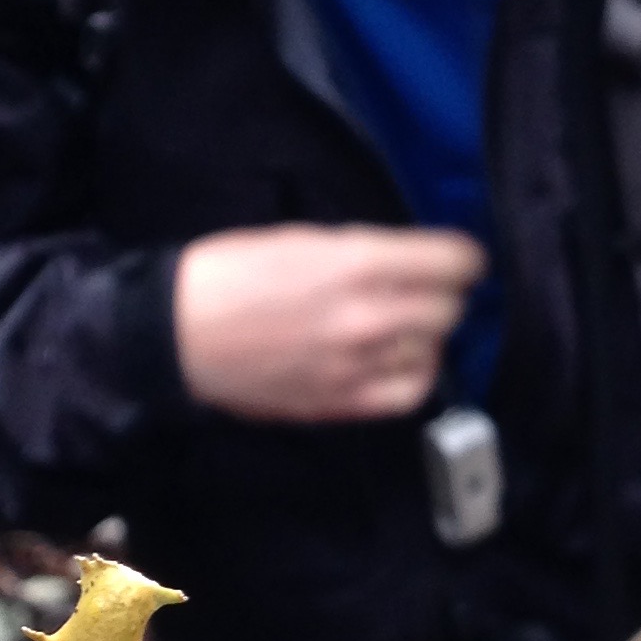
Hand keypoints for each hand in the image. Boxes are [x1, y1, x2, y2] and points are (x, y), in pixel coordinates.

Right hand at [175, 225, 486, 420]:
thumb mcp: (304, 238)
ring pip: (433, 348)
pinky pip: (408, 392)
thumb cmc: (230, 274)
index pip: (454, 261)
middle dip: (443, 293)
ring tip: (408, 323)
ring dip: (427, 332)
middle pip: (450, 308)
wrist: (176, 333)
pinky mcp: (341, 402)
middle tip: (427, 288)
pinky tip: (404, 359)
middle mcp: (368, 316)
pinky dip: (416, 373)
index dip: (463, 257)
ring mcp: (357, 365)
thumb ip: (364, 252)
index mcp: (357, 263)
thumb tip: (409, 262)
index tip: (459, 258)